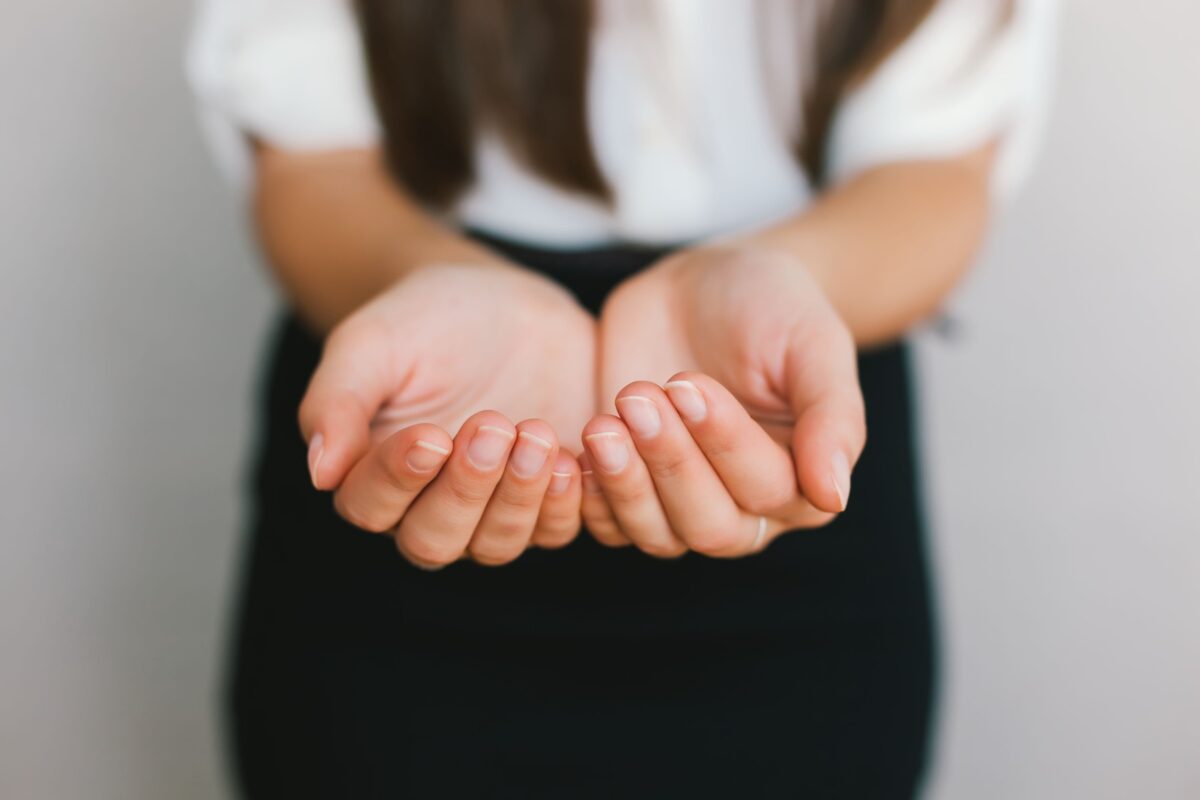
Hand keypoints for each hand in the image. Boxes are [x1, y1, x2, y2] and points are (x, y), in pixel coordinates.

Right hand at [300, 261, 594, 566]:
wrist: (500, 301)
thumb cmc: (424, 318)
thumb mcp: (372, 342)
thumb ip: (337, 401)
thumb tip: (318, 471)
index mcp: (373, 475)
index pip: (373, 505)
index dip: (400, 479)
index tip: (431, 435)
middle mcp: (430, 507)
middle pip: (436, 539)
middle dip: (468, 489)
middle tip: (493, 425)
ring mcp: (493, 509)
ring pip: (498, 543)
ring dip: (520, 498)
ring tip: (538, 434)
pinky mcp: (549, 498)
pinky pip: (559, 527)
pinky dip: (570, 503)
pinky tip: (578, 458)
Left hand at [583, 244, 865, 556]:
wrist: (707, 281)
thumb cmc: (772, 307)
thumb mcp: (813, 343)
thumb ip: (833, 417)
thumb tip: (834, 496)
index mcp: (802, 481)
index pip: (765, 490)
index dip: (723, 443)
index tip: (688, 383)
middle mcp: (745, 508)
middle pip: (708, 525)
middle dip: (669, 463)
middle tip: (638, 397)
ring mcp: (680, 502)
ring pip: (656, 534)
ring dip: (625, 483)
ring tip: (603, 423)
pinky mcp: (629, 488)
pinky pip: (607, 522)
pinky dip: (588, 494)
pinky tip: (575, 448)